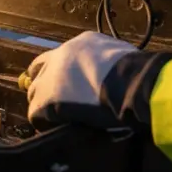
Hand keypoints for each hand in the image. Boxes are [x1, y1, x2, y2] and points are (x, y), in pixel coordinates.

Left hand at [23, 31, 171, 129]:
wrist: (130, 84)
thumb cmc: (137, 74)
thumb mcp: (121, 58)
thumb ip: (107, 63)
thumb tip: (110, 75)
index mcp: (81, 43)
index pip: (60, 55)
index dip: (59, 71)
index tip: (64, 84)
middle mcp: (60, 56)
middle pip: (39, 73)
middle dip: (46, 87)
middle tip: (59, 102)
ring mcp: (49, 78)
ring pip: (35, 93)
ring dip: (45, 105)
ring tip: (59, 118)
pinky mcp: (46, 101)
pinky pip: (36, 114)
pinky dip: (45, 122)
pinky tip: (57, 129)